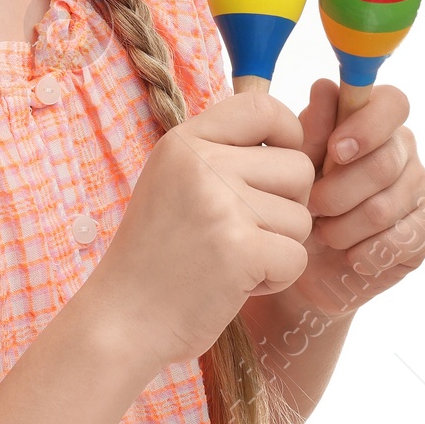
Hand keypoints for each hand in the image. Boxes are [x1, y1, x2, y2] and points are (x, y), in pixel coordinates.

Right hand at [76, 87, 313, 384]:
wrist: (122, 317)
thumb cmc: (156, 254)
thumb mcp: (175, 183)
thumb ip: (221, 156)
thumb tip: (291, 137)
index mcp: (184, 142)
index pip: (262, 107)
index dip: (288, 133)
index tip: (277, 168)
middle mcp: (201, 163)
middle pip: (298, 167)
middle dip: (288, 205)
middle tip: (249, 232)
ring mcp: (220, 204)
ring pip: (302, 217)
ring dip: (279, 247)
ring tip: (233, 260)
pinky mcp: (239, 249)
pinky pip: (297, 257)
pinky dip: (276, 279)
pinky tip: (237, 284)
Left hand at [273, 79, 424, 324]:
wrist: (305, 261)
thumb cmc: (298, 199)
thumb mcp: (294, 163)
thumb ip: (311, 129)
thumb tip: (325, 88)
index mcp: (372, 119)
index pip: (392, 103)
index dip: (367, 127)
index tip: (336, 152)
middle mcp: (403, 148)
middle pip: (383, 163)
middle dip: (337, 191)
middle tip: (311, 206)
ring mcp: (420, 187)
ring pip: (384, 206)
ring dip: (343, 226)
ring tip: (323, 232)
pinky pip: (399, 240)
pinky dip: (363, 251)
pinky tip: (348, 254)